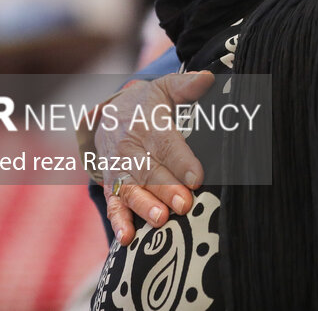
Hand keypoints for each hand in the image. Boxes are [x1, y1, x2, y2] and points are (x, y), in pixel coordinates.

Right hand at [96, 70, 214, 243]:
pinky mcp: (111, 185)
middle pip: (149, 170)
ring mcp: (118, 168)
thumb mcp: (166, 88)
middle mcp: (129, 147)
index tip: (198, 178)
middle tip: (184, 204)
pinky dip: (118, 221)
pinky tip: (128, 238)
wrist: (110, 114)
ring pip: (131, 189)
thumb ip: (187, 86)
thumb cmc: (149, 104)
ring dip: (144, 205)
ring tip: (160, 219)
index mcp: (147, 122)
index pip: (165, 143)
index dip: (181, 161)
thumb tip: (208, 79)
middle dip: (166, 188)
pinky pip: (113, 204)